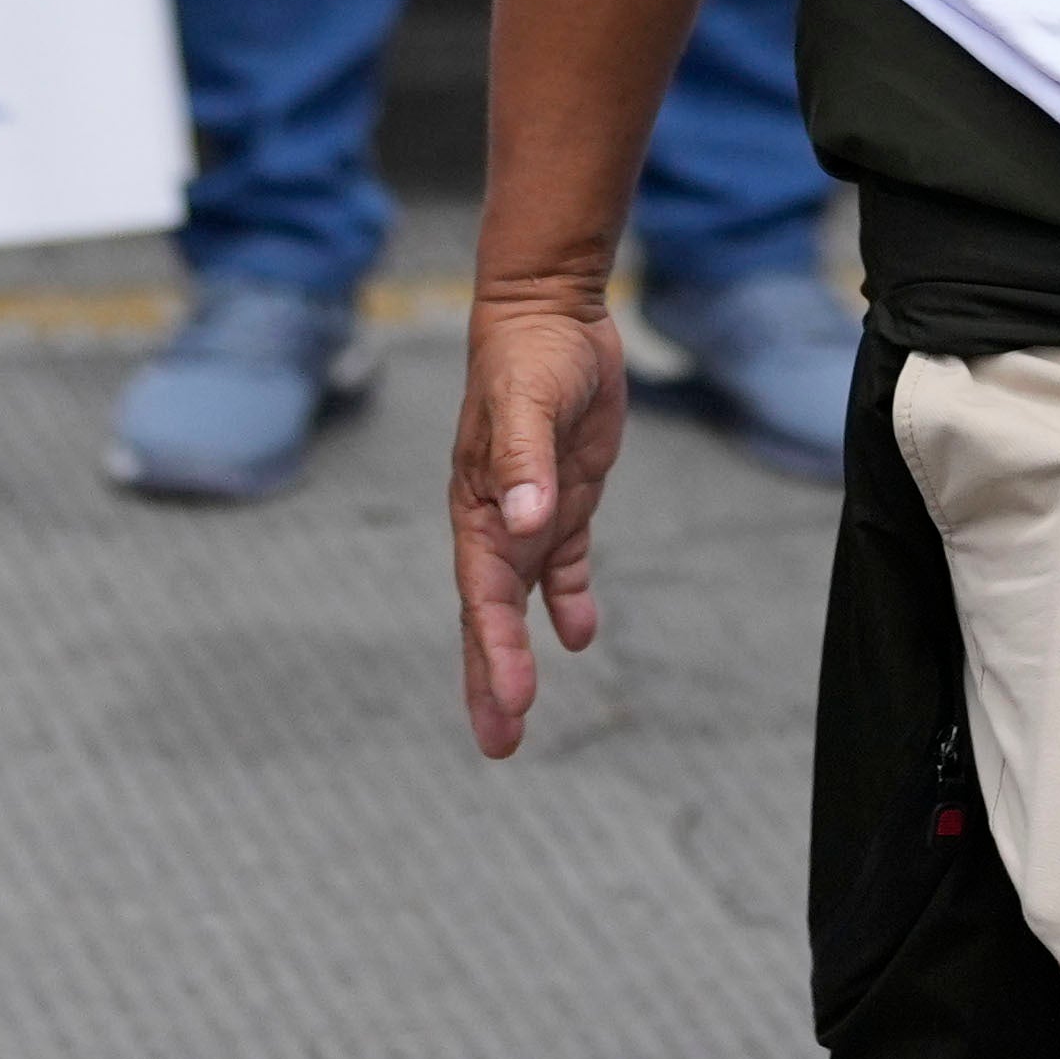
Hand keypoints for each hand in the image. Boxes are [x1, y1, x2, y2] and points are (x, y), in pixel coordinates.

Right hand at [450, 286, 632, 758]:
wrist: (548, 313)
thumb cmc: (530, 356)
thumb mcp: (529, 404)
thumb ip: (526, 464)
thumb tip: (527, 523)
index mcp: (478, 510)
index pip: (486, 597)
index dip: (497, 650)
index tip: (513, 699)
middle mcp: (497, 522)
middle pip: (490, 617)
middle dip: (491, 680)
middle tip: (499, 745)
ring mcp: (530, 513)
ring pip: (521, 601)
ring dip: (517, 655)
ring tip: (519, 715)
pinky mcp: (566, 497)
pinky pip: (564, 564)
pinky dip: (570, 600)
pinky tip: (581, 637)